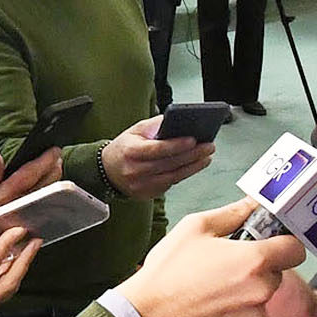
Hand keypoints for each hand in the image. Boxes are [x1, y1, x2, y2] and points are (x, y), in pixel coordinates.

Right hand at [0, 146, 62, 221]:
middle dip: (54, 169)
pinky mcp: (28, 226)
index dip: (44, 161)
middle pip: (45, 186)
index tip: (54, 150)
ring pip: (48, 197)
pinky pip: (45, 208)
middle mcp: (17, 208)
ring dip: (54, 181)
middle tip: (56, 156)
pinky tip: (48, 186)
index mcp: (3, 196)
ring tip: (54, 167)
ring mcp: (25, 219)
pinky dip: (49, 195)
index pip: (29, 175)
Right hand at [0, 206, 38, 316]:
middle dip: (25, 260)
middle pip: (9, 282)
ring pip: (8, 290)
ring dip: (21, 270)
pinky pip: (1, 295)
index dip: (6, 245)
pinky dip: (10, 279)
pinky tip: (13, 265)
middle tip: (35, 241)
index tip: (18, 230)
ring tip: (29, 251)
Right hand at [101, 119, 215, 198]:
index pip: (157, 149)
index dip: (177, 145)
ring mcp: (141, 185)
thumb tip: (178, 122)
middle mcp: (135, 170)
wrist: (108, 171)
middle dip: (192, 155)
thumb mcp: (135, 131)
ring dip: (193, 167)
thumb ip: (155, 125)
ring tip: (207, 157)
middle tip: (209, 146)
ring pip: (173, 176)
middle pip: (169, 163)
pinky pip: (170, 184)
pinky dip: (183, 174)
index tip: (194, 139)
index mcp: (130, 152)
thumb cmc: (124, 147)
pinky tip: (194, 166)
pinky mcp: (147, 194)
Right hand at [120, 198, 309, 316]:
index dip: (285, 243)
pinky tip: (207, 307)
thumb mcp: (195, 228)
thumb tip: (253, 203)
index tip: (271, 243)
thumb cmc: (168, 271)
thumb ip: (232, 213)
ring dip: (245, 292)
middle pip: (276, 274)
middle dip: (258, 269)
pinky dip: (233, 314)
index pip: (296, 249)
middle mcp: (260, 291)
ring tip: (211, 288)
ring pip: (260, 298)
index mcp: (254, 260)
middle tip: (227, 264)